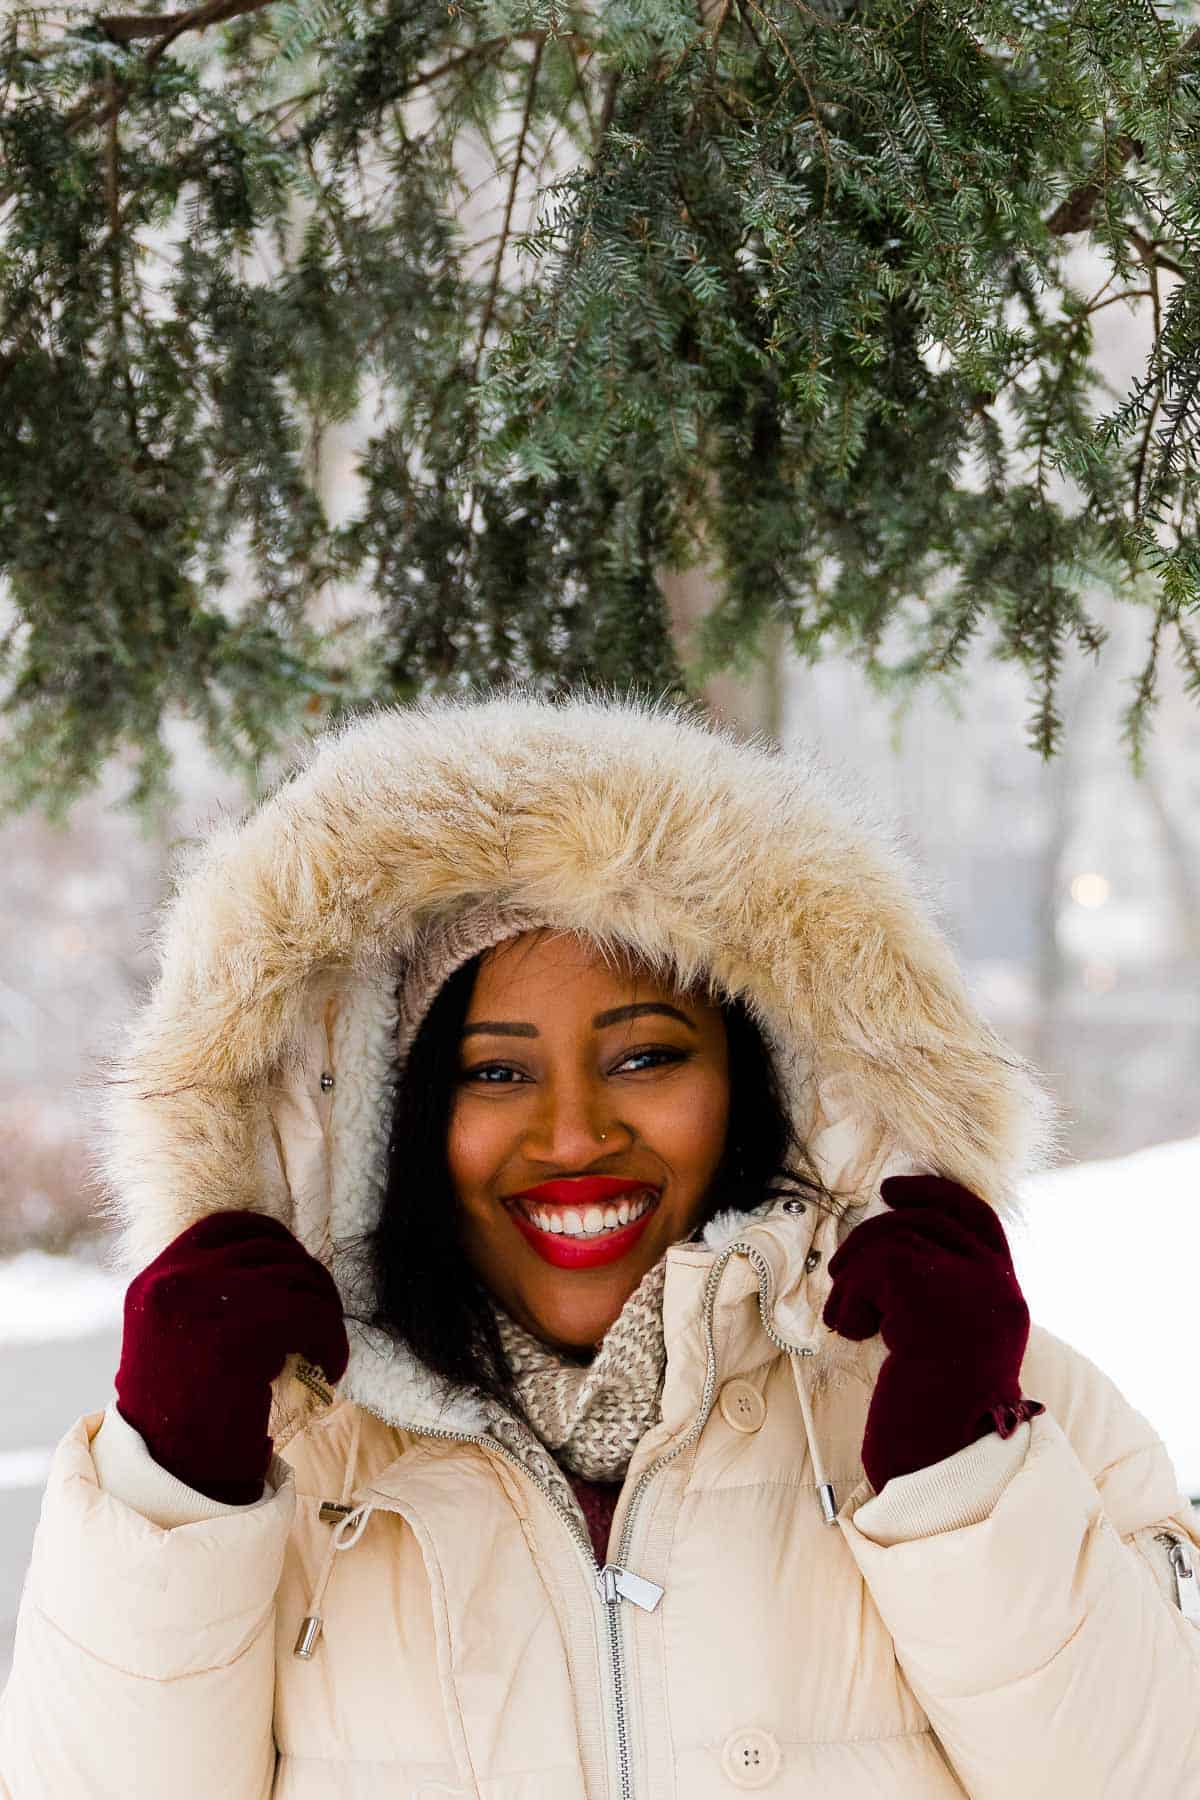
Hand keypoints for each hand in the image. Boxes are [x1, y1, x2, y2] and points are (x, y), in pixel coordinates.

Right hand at [115, 1211, 348, 1504]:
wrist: (175, 1476)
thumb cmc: (186, 1413)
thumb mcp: (178, 1336)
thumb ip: (211, 1291)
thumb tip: (279, 1258)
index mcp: (156, 1279)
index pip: (226, 1226)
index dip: (273, 1239)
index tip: (295, 1267)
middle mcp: (175, 1280)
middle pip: (271, 1249)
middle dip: (309, 1280)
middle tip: (320, 1321)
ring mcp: (206, 1300)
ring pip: (299, 1278)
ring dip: (325, 1312)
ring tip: (325, 1349)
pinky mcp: (242, 1329)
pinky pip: (312, 1314)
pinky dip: (333, 1338)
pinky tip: (332, 1368)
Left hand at [822, 1174, 1043, 1492]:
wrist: (943, 1462)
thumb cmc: (935, 1416)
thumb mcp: (950, 1344)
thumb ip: (942, 1296)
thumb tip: (896, 1247)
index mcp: (1006, 1296)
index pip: (978, 1217)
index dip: (935, 1193)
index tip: (893, 1188)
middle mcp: (998, 1286)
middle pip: (928, 1220)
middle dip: (877, 1231)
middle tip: (845, 1261)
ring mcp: (970, 1287)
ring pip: (895, 1238)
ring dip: (855, 1272)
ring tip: (847, 1317)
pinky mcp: (930, 1295)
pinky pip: (875, 1266)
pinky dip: (851, 1296)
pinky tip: (852, 1332)